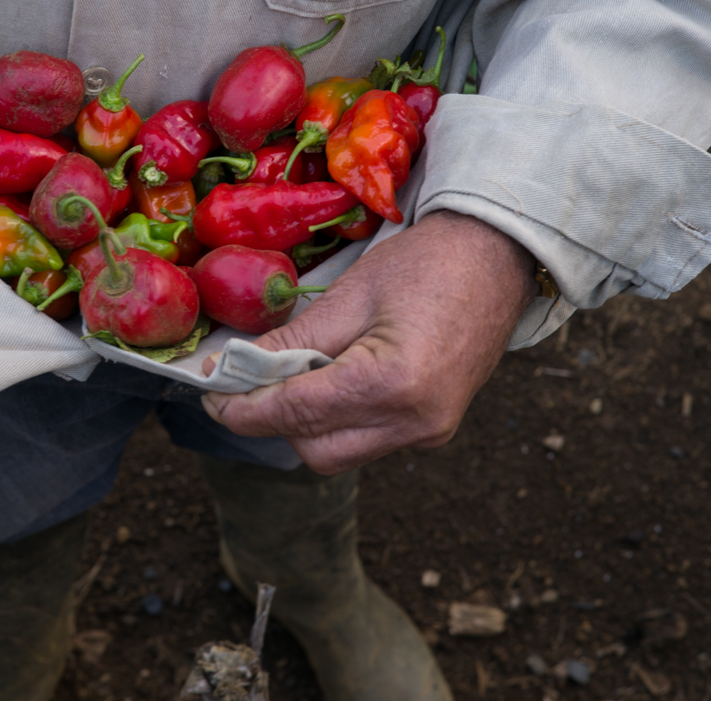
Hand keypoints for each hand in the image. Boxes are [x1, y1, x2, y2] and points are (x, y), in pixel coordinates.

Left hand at [200, 210, 535, 473]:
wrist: (499, 256)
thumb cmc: (427, 263)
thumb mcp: (350, 294)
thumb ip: (291, 342)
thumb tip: (233, 369)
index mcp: (391, 384)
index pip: (295, 413)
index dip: (244, 408)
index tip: (211, 396)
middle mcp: (414, 423)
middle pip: (315, 450)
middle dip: (275, 420)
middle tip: (250, 380)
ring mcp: (428, 432)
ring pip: (339, 453)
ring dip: (307, 423)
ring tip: (295, 373)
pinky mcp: (434, 429)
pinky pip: (367, 440)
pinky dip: (338, 419)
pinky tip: (332, 378)